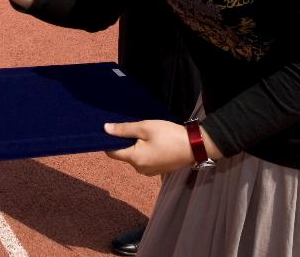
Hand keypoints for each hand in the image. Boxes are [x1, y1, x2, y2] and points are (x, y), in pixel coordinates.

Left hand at [103, 120, 220, 175]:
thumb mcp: (145, 127)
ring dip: (136, 145)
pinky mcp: (158, 170)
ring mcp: (150, 171)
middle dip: (125, 141)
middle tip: (134, 127)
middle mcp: (140, 169)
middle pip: (124, 154)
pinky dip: (145, 150)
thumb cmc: (169, 135)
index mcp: (135, 159)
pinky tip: (153, 141)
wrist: (194, 146)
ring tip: (145, 133)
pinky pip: (145, 159)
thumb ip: (124, 129)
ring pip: (135, 156)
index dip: (109, 141)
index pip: (112, 153)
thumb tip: (105, 129)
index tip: (112, 130)